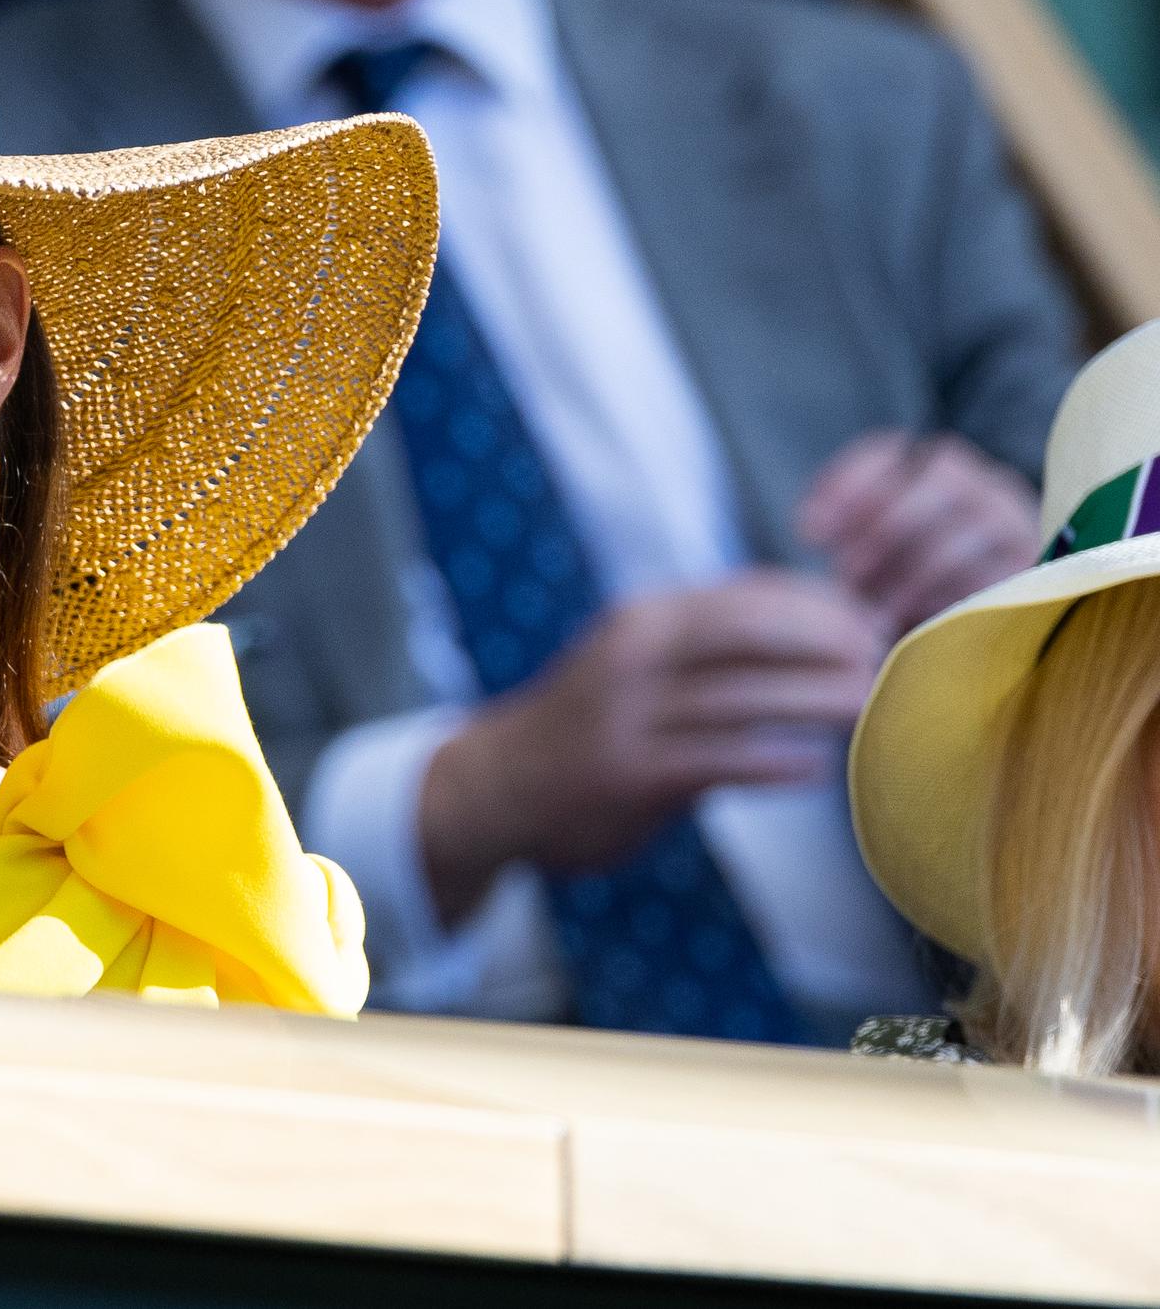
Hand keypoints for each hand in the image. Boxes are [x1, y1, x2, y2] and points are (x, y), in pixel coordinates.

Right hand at [417, 572, 884, 922]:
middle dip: (822, 639)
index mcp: (645, 620)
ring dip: (812, 698)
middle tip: (883, 656)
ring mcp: (628, 715)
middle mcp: (633, 655)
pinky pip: (714, 761)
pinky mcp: (627, 773)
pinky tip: (814, 769)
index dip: (818, 602)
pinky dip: (769, 763)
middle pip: (747, 632)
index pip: (746, 594)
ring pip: (738, 697)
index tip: (874, 619)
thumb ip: (712, 646)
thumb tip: (820, 627)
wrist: (497, 784)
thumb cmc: (591, 723)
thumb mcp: (638, 661)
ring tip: (867, 704)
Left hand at [798, 431, 1039, 637]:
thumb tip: (809, 526)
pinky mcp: (1035, 565)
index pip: (890, 451)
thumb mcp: (870, 557)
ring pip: (973, 524)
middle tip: (847, 573)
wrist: (987, 622)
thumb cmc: (906, 584)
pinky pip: (998, 572)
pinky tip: (919, 618)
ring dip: (915, 570)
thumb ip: (846, 534)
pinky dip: (953, 595)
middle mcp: (980, 481)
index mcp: (930, 466)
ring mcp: (1013, 519)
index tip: (807, 532)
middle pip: (941, 477)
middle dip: (887, 525)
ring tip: (878, 608)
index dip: (847, 484)